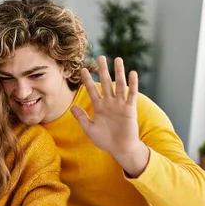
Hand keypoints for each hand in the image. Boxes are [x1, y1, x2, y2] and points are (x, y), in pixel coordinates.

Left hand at [71, 56, 149, 176]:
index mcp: (99, 107)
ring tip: (117, 59)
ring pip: (119, 85)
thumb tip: (71, 106)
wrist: (120, 148)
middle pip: (106, 83)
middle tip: (100, 57)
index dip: (87, 80)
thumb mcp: (89, 129)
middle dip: (103, 70)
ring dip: (118, 72)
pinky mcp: (130, 109)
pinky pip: (131, 94)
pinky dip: (132, 84)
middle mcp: (110, 103)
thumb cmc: (105, 140)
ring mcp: (120, 105)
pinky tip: (132, 73)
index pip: (92, 90)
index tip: (83, 69)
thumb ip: (81, 117)